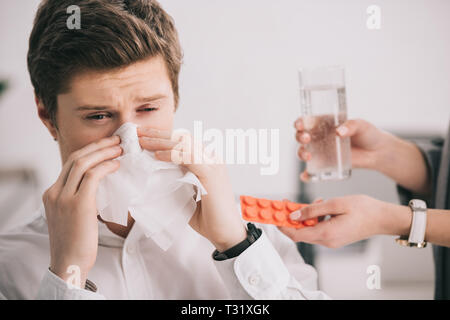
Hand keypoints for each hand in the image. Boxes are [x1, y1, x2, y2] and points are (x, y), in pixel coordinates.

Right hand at [43, 135, 121, 286]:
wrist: (69, 262)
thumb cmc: (75, 242)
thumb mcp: (72, 215)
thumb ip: (79, 198)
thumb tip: (100, 186)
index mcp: (51, 193)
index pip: (70, 163)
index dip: (89, 151)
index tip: (106, 146)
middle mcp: (54, 191)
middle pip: (76, 158)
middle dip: (98, 146)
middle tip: (116, 140)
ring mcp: (64, 197)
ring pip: (83, 163)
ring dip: (104, 152)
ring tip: (120, 148)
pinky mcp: (78, 203)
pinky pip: (93, 176)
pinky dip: (106, 166)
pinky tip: (116, 165)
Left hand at [137, 127, 246, 251]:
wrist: (226, 235)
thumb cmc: (209, 218)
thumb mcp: (188, 196)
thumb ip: (177, 183)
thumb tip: (155, 176)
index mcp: (208, 162)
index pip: (184, 143)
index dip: (163, 137)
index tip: (143, 136)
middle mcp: (212, 159)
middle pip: (183, 138)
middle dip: (159, 134)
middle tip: (138, 132)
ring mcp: (213, 165)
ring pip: (184, 144)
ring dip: (161, 141)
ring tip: (142, 141)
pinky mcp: (211, 174)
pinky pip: (188, 158)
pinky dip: (171, 155)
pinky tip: (156, 155)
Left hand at [278, 195, 411, 247]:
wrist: (384, 218)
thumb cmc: (364, 209)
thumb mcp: (335, 204)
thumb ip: (313, 209)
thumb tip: (294, 215)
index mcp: (326, 234)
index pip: (296, 235)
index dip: (282, 226)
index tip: (274, 215)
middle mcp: (327, 241)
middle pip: (301, 232)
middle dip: (292, 218)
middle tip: (287, 203)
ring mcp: (332, 241)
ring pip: (310, 229)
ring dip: (306, 216)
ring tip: (313, 201)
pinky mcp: (336, 237)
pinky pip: (319, 228)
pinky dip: (316, 218)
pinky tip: (322, 206)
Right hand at [294, 118, 393, 180]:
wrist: (377, 152)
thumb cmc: (368, 134)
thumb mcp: (361, 125)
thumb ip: (351, 126)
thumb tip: (339, 131)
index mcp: (324, 123)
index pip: (307, 121)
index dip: (300, 123)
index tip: (300, 125)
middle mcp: (319, 137)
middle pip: (301, 137)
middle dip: (300, 137)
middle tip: (307, 139)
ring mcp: (321, 152)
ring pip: (303, 152)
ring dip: (301, 154)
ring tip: (308, 157)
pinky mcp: (326, 164)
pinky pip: (312, 171)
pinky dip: (306, 175)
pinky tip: (306, 176)